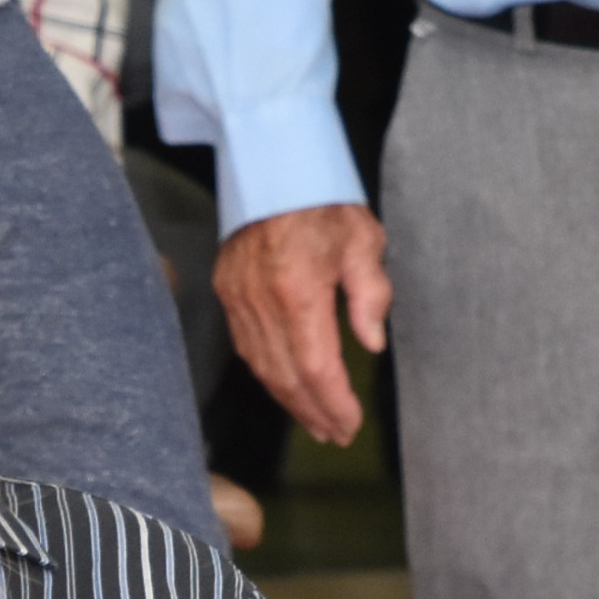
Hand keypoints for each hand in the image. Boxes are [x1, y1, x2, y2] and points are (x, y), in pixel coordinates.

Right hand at [215, 202, 393, 445]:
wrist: (271, 163)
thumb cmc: (322, 198)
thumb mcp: (363, 240)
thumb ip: (370, 294)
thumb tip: (371, 343)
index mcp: (298, 289)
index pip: (317, 366)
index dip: (334, 403)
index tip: (351, 425)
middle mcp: (261, 300)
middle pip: (286, 376)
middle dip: (313, 412)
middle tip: (335, 435)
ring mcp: (238, 297)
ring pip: (262, 366)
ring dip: (289, 399)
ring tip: (315, 421)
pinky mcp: (227, 290)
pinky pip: (246, 346)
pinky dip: (268, 373)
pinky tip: (287, 384)